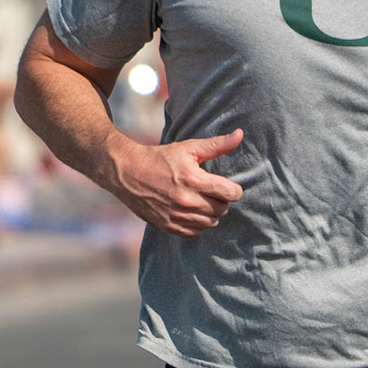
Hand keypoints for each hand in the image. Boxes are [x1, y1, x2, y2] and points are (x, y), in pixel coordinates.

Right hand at [107, 128, 243, 236]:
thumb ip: (217, 145)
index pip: (230, 193)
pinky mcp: (168, 226)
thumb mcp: (189, 148)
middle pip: (222, 210)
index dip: (234, 190)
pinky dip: (198, 224)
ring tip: (201, 200)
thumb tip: (240, 135)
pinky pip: (195, 232)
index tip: (227, 186)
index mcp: (194, 180)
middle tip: (211, 191)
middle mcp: (186, 201)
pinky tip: (191, 211)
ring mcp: (177, 216)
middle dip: (221, 201)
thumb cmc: (160, 158)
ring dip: (210, 213)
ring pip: (211, 223)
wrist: (128, 173)